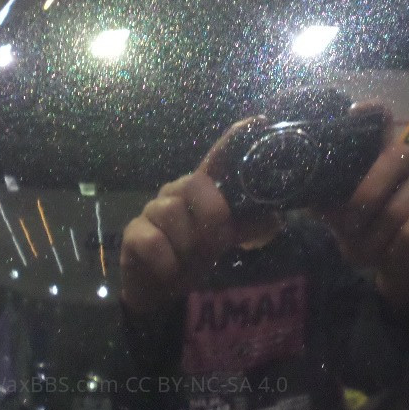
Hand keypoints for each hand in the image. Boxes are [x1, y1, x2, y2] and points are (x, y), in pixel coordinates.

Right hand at [119, 118, 262, 314]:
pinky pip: (153, 242)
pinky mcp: (134, 233)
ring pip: (172, 215)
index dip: (235, 139)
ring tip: (191, 261)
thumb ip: (247, 228)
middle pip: (196, 184)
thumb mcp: (224, 241)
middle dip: (212, 217)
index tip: (258, 122)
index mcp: (202, 189)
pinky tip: (171, 270)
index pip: (219, 158)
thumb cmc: (193, 254)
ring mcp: (152, 210)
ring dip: (188, 245)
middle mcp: (176, 191)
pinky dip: (168, 261)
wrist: (157, 287)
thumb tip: (275, 218)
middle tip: (217, 244)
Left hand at [322, 104, 408, 312]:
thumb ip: (323, 198)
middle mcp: (407, 151)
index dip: (371, 110)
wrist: (393, 258)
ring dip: (378, 236)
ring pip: (399, 206)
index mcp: (378, 149)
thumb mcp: (336, 212)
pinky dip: (398, 247)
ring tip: (368, 250)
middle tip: (349, 227)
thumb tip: (303, 189)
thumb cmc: (361, 227)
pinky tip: (392, 252)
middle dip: (365, 201)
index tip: (354, 112)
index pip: (381, 116)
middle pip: (392, 158)